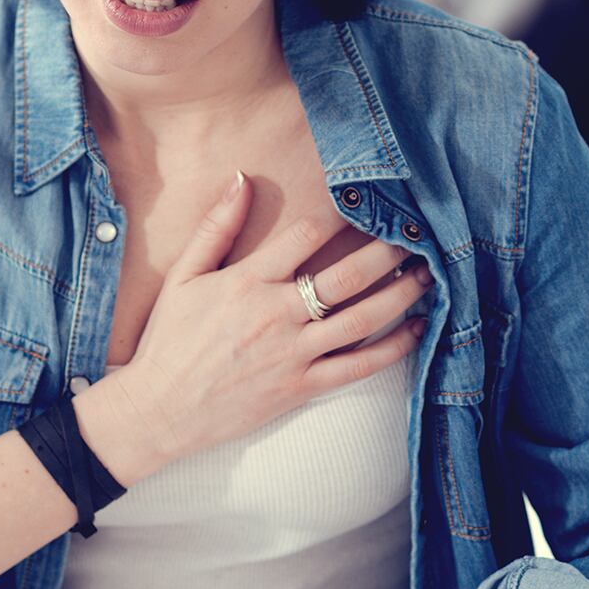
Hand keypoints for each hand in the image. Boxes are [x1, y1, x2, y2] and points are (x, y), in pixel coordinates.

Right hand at [98, 172, 432, 475]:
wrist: (159, 410)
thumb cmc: (169, 340)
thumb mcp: (184, 276)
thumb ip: (216, 226)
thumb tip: (242, 178)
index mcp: (248, 282)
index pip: (306, 235)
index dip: (340, 213)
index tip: (365, 198)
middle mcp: (277, 315)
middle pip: (348, 275)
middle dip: (389, 251)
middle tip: (417, 232)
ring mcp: (294, 353)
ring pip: (363, 319)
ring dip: (402, 294)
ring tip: (429, 274)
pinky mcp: (302, 387)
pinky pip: (359, 366)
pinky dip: (393, 348)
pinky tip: (416, 328)